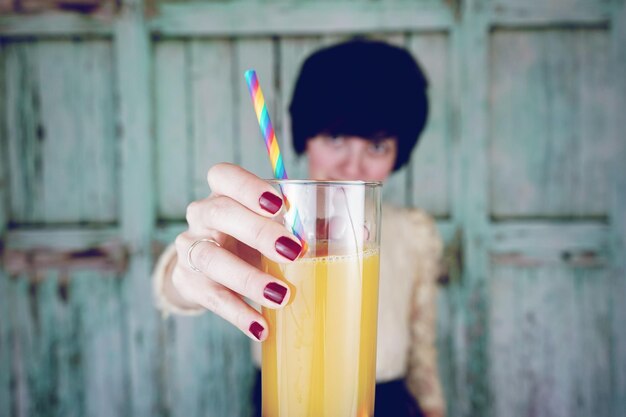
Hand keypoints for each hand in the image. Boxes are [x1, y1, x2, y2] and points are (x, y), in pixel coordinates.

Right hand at [170, 163, 301, 341]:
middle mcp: (202, 216)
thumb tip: (363, 232)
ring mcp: (190, 249)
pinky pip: (211, 297)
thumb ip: (310, 225)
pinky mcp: (188, 282)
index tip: (279, 204)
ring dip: (248, 278)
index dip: (248, 186)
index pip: (223, 175)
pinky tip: (261, 327)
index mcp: (224, 193)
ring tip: (281, 297)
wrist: (206, 272)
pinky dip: (238, 313)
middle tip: (293, 252)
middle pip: (220, 213)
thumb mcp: (272, 227)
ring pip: (211, 258)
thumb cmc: (250, 241)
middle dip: (258, 231)